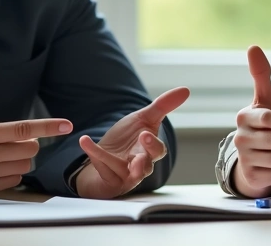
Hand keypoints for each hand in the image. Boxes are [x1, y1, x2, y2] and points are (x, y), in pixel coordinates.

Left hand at [73, 87, 190, 198]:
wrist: (103, 155)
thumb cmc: (127, 139)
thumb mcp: (143, 119)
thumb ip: (163, 106)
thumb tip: (186, 90)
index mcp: (149, 151)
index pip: (158, 151)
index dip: (153, 144)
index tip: (144, 134)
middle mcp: (140, 166)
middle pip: (147, 167)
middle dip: (143, 161)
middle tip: (137, 155)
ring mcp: (125, 176)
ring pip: (126, 175)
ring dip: (117, 165)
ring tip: (109, 157)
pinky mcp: (109, 181)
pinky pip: (103, 170)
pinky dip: (94, 154)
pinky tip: (84, 140)